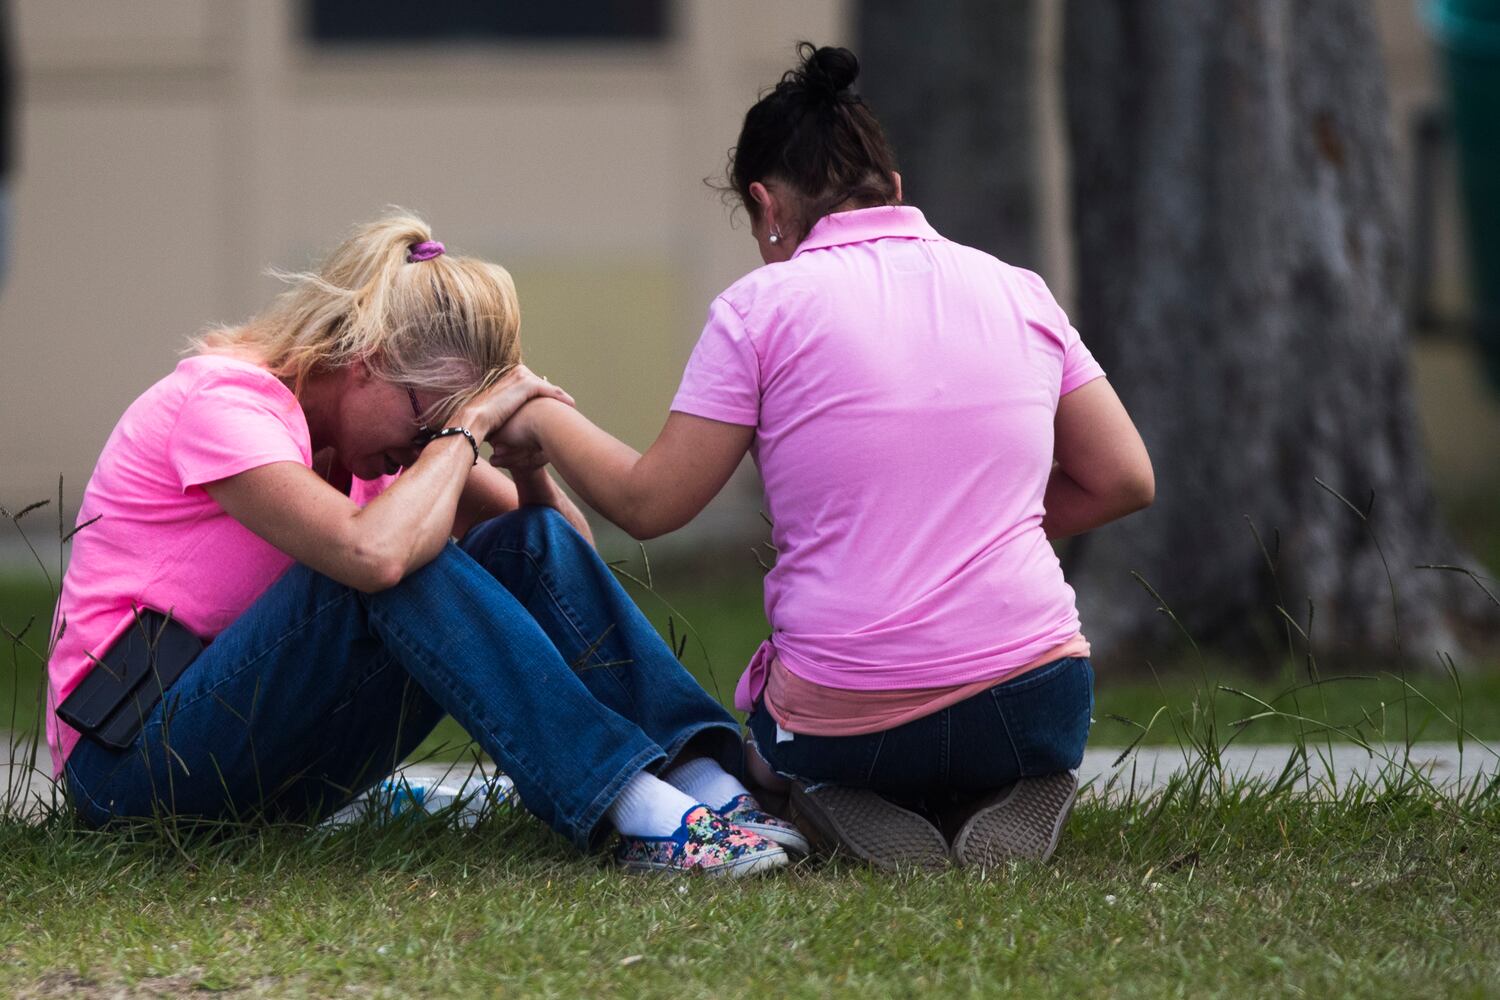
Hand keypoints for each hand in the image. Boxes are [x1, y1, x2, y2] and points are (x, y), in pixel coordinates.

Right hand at [453, 365, 572, 439]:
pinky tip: (570, 405)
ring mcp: (520, 376)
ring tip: (570, 405)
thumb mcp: (497, 411)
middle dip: (553, 394)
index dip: (543, 394)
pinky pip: (549, 390)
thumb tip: (512, 417)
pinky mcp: (525, 385)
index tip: (554, 403)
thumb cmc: (482, 421)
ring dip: (559, 396)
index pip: (530, 383)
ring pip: (546, 386)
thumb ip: (507, 407)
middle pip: (540, 383)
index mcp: (506, 375)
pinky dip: (560, 397)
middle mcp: (514, 372)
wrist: (474, 421)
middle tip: (566, 404)